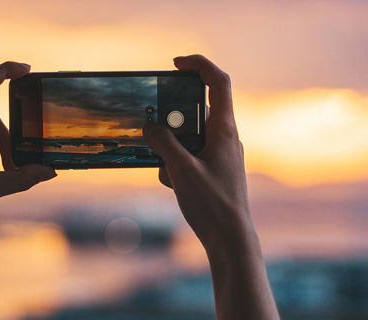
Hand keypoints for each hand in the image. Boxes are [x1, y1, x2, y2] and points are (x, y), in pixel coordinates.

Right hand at [143, 55, 278, 319]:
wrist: (229, 238)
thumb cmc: (212, 203)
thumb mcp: (181, 170)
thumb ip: (163, 143)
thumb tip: (149, 124)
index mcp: (224, 129)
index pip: (218, 82)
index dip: (198, 65)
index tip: (174, 64)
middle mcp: (224, 137)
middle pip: (197, 109)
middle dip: (172, 118)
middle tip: (155, 126)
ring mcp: (219, 153)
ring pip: (188, 136)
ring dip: (171, 148)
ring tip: (166, 170)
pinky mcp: (212, 168)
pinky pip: (189, 155)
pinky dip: (175, 164)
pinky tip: (174, 184)